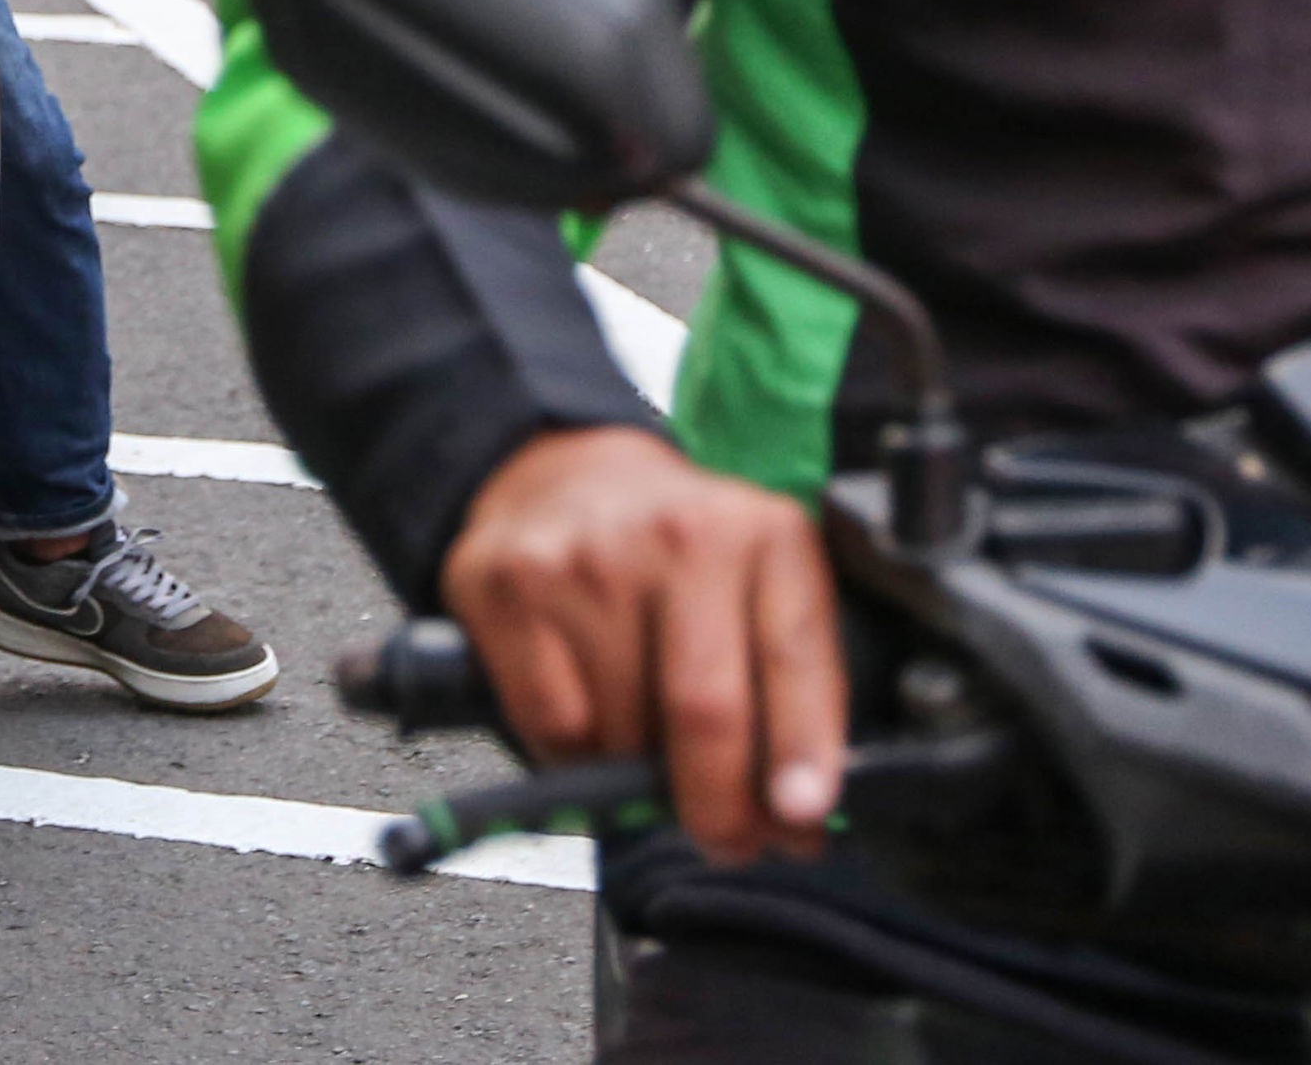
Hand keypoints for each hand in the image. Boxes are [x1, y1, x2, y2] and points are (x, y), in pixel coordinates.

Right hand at [441, 425, 843, 864]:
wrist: (563, 471)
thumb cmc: (675, 552)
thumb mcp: (760, 585)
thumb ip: (792, 687)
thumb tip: (798, 818)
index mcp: (764, 533)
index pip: (795, 658)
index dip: (804, 750)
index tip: (801, 817)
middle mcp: (677, 534)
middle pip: (705, 711)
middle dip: (720, 806)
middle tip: (726, 840)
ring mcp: (585, 557)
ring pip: (622, 733)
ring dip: (640, 777)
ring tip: (646, 746)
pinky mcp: (507, 584)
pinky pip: (552, 724)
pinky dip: (574, 753)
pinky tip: (588, 716)